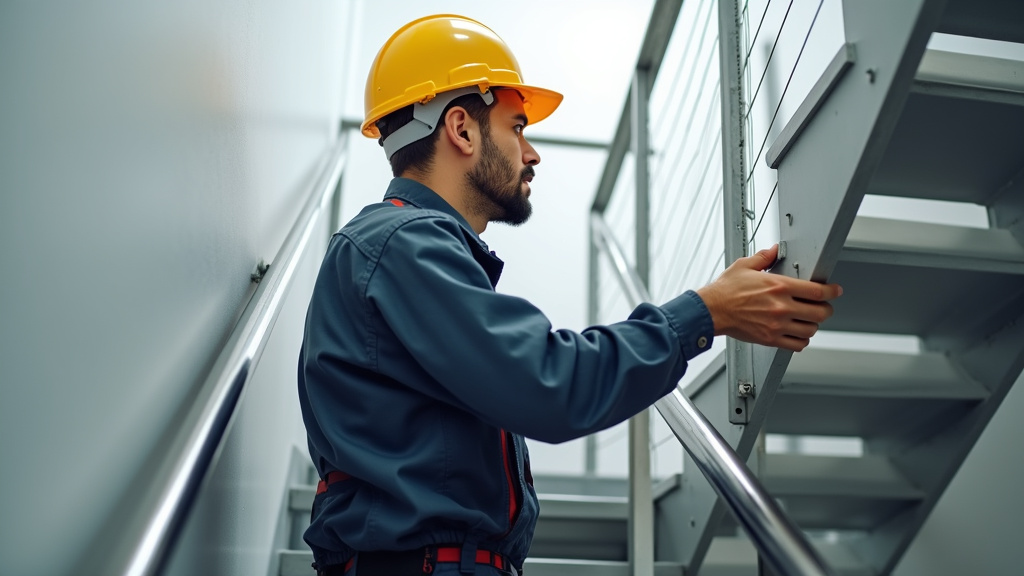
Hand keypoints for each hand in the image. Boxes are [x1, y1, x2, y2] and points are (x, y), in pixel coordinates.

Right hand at [696, 244, 841, 351]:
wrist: (711, 310)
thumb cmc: (725, 290)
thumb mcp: (745, 266)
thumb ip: (763, 257)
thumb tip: (774, 250)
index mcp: (779, 286)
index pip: (817, 291)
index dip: (831, 291)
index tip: (834, 291)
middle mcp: (781, 307)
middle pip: (820, 312)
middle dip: (826, 309)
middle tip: (823, 307)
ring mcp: (777, 325)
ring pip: (810, 330)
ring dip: (813, 325)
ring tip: (808, 320)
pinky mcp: (770, 339)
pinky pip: (797, 345)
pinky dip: (801, 340)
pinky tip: (797, 334)